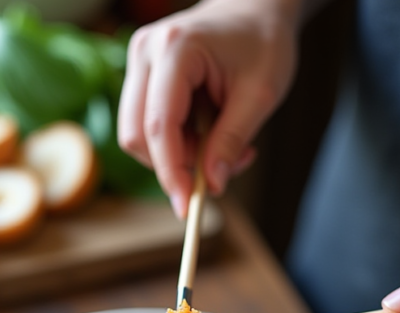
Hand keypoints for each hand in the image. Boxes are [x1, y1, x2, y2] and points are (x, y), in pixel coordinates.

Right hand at [117, 0, 300, 217]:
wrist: (254, 8)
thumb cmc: (263, 42)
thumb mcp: (260, 95)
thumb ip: (232, 141)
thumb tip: (212, 186)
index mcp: (176, 49)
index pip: (160, 126)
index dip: (171, 172)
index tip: (187, 207)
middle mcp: (146, 52)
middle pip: (137, 135)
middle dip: (173, 165)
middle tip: (217, 171)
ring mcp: (138, 62)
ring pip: (138, 135)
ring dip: (176, 155)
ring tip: (219, 144)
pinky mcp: (141, 75)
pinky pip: (147, 126)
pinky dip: (175, 143)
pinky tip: (206, 131)